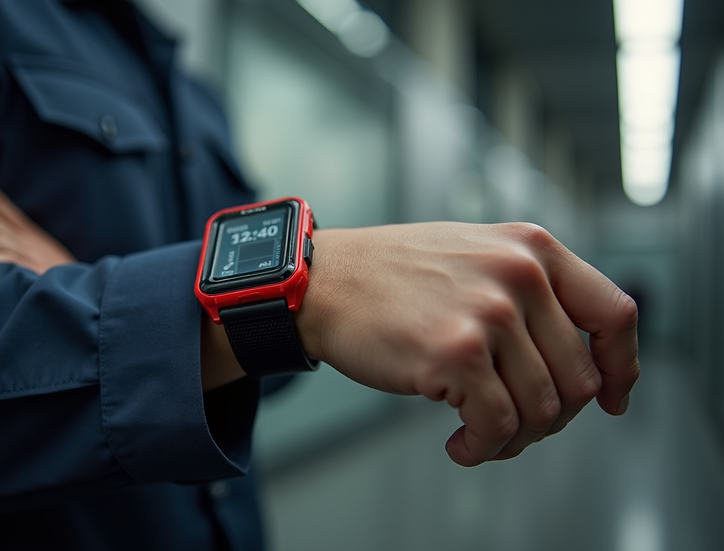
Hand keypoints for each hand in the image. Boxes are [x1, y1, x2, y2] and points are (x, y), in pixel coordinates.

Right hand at [295, 223, 638, 466]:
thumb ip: (531, 289)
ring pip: (543, 410)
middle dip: (552, 418)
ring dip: (514, 439)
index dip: (622, 367)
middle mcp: (520, 275)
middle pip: (580, 378)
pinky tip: (459, 444)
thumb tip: (576, 358)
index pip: (614, 314)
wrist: (322, 281)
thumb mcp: (477, 254)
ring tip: (479, 435)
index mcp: (532, 249)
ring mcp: (490, 313)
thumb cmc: (390, 274)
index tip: (614, 397)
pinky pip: (498, 426)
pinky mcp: (456, 352)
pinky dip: (483, 449)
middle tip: (514, 426)